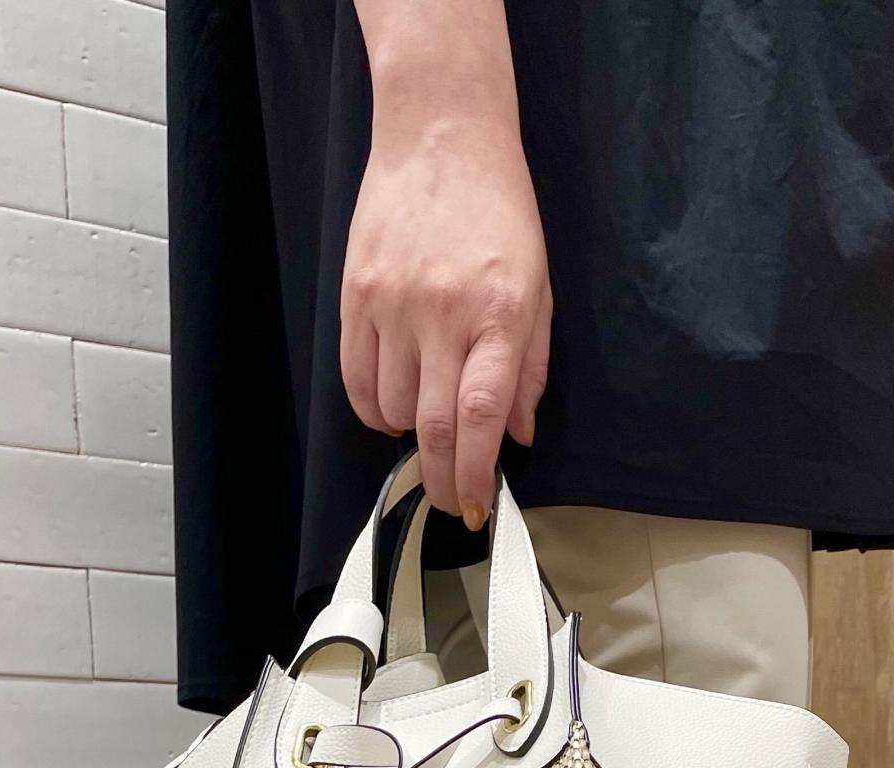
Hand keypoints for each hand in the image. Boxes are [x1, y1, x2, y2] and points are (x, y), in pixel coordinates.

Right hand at [341, 114, 550, 525]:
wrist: (441, 137)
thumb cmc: (498, 212)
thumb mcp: (538, 289)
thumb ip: (530, 368)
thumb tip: (516, 437)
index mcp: (498, 313)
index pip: (480, 416)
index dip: (475, 473)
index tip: (477, 506)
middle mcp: (442, 313)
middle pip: (431, 427)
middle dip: (443, 479)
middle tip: (453, 502)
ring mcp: (392, 305)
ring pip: (392, 409)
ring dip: (411, 436)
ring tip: (428, 427)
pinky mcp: (355, 295)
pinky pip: (356, 379)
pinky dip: (373, 410)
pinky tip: (392, 409)